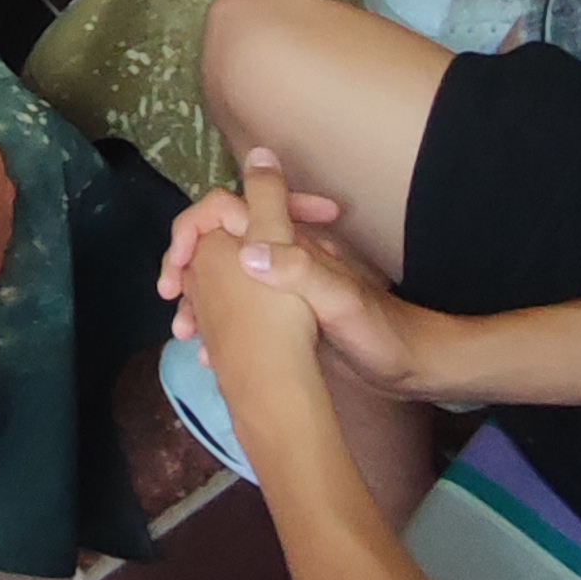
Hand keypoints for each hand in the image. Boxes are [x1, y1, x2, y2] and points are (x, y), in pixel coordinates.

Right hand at [178, 160, 433, 398]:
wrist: (410, 369)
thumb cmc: (382, 332)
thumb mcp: (342, 303)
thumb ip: (301, 272)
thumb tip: (246, 253)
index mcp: (289, 241)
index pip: (227, 210)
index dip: (194, 230)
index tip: (178, 268)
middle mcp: (279, 254)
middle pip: (216, 242)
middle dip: (186, 266)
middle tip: (170, 299)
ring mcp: (278, 284)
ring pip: (221, 278)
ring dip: (196, 299)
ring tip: (184, 333)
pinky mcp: (281, 314)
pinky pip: (235, 309)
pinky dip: (215, 324)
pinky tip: (207, 354)